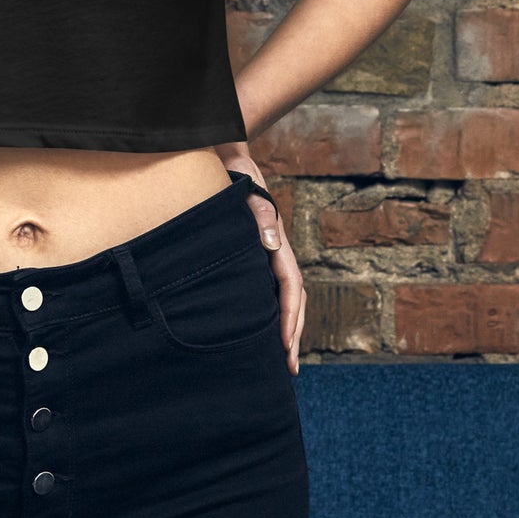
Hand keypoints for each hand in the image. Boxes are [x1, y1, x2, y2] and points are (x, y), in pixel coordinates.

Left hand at [213, 141, 303, 374]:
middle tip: (289, 367)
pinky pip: (266, 284)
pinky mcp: (252, 249)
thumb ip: (260, 211)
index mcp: (276, 238)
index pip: (290, 285)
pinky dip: (270, 308)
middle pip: (293, 296)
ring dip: (285, 324)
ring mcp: (265, 249)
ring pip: (283, 293)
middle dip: (292, 331)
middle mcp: (275, 247)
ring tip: (281, 357)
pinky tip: (261, 326)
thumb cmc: (232, 169)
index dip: (290, 317)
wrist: (225, 151)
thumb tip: (273, 243)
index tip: (286, 345)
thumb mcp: (245, 186)